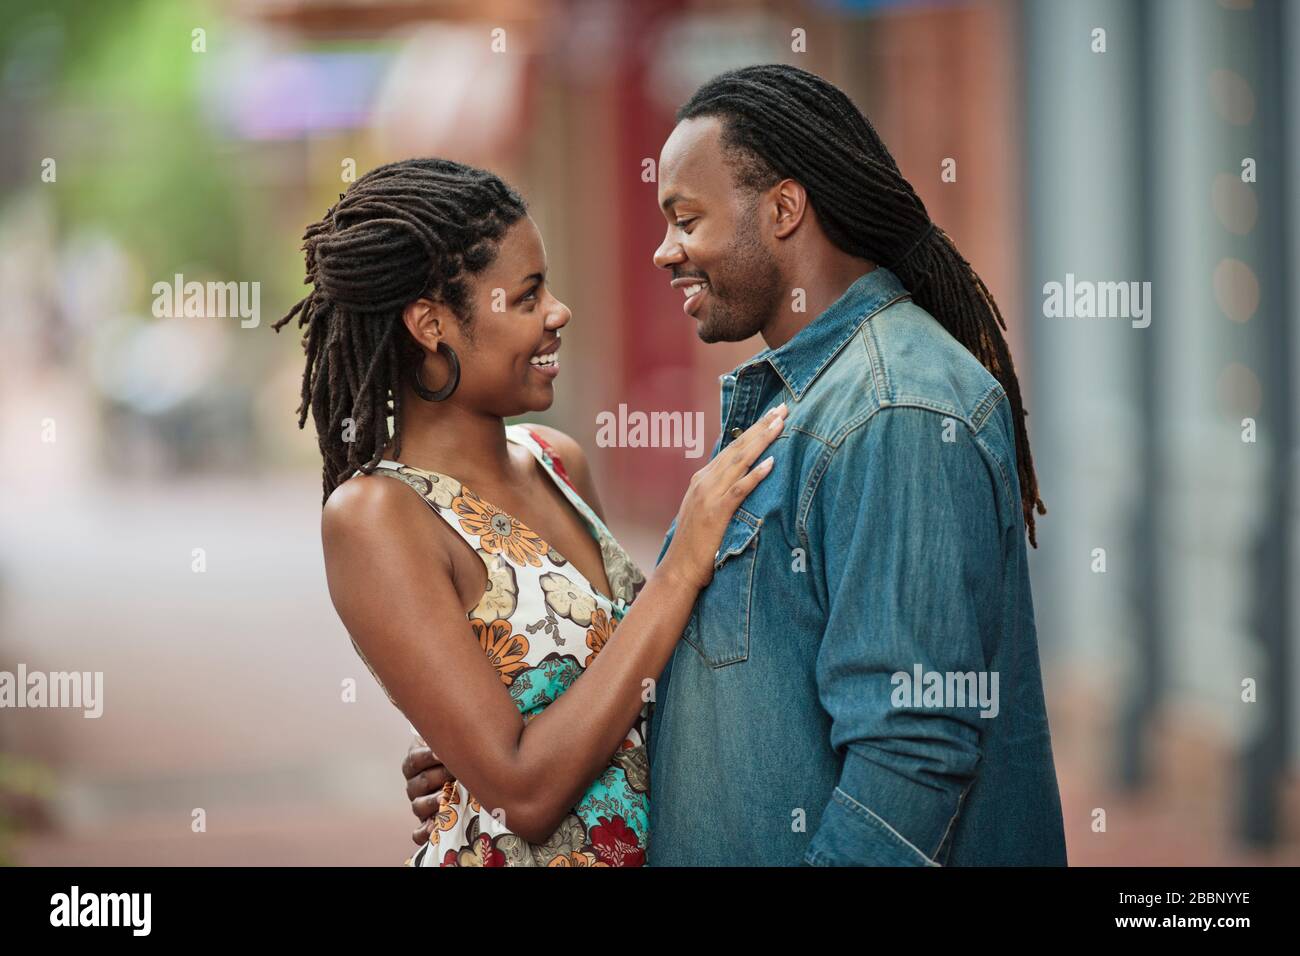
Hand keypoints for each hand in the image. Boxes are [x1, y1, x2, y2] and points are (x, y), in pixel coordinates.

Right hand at [403, 736, 453, 845]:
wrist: (462, 773)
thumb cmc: (457, 754)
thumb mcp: (451, 745)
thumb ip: (454, 741)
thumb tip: (466, 733)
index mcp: (415, 763)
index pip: (415, 759)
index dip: (427, 756)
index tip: (441, 754)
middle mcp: (414, 784)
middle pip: (420, 782)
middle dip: (438, 777)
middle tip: (454, 773)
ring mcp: (419, 804)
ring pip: (418, 806)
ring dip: (432, 802)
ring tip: (445, 799)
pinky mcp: (426, 822)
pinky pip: (417, 832)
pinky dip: (423, 833)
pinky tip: (433, 829)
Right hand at [661, 403, 786, 590]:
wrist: (678, 570)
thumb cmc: (695, 546)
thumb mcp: (705, 512)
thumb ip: (720, 494)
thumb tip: (740, 483)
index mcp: (702, 479)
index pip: (732, 448)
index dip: (753, 430)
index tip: (772, 416)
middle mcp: (704, 481)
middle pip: (737, 448)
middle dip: (761, 426)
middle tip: (782, 408)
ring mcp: (708, 496)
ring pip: (739, 461)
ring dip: (761, 441)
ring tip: (780, 423)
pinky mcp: (715, 513)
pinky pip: (738, 490)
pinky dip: (755, 475)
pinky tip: (770, 463)